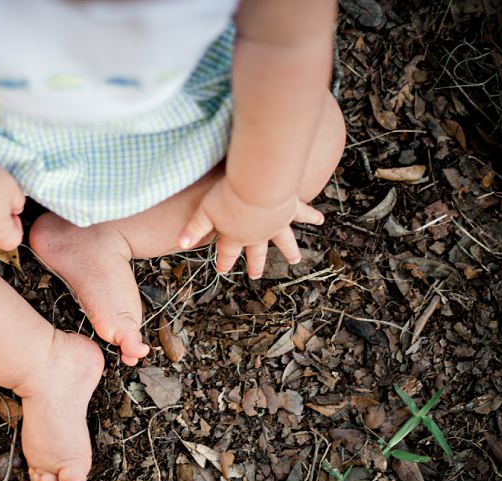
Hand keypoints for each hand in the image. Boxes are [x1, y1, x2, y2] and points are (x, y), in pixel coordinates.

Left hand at [177, 177, 323, 278]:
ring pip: (284, 241)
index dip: (225, 262)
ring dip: (289, 250)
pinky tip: (321, 220)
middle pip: (256, 252)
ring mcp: (276, 224)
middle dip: (254, 264)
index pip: (228, 253)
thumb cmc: (228, 196)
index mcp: (236, 236)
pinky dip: (312, 217)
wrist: (257, 184)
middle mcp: (258, 235)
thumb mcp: (205, 212)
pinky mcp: (290, 209)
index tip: (222, 270)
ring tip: (295, 261)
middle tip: (255, 276)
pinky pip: (303, 214)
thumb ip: (193, 228)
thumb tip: (181, 244)